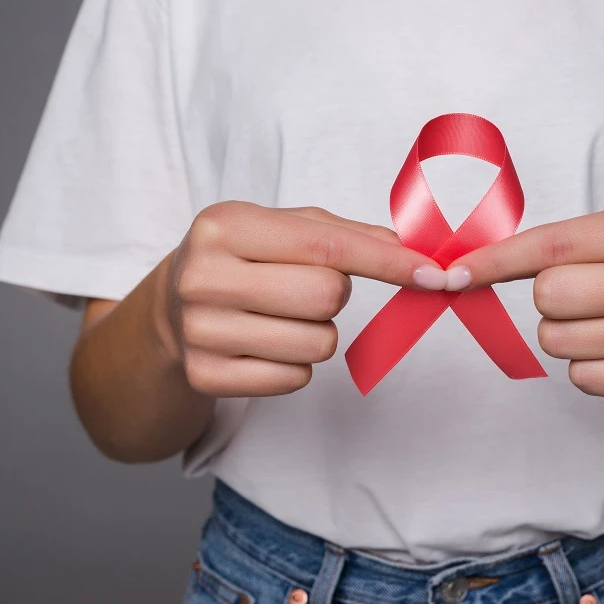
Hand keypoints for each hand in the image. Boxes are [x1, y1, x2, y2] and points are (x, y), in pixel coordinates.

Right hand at [162, 202, 443, 396]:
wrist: (170, 309)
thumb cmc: (243, 259)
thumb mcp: (283, 229)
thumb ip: (347, 236)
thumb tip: (412, 254)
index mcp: (224, 225)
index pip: (328, 247)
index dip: (388, 262)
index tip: (433, 273)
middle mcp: (203, 276)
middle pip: (327, 296)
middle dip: (335, 295)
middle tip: (304, 287)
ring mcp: (200, 330)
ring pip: (318, 342)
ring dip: (318, 332)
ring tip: (281, 315)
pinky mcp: (206, 376)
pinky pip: (295, 378)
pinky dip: (296, 364)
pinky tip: (265, 343)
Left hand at [447, 202, 603, 399]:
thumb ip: (556, 242)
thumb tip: (467, 266)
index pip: (554, 245)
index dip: (497, 259)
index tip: (455, 273)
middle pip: (550, 295)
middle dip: (549, 297)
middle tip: (584, 293)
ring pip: (558, 339)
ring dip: (564, 333)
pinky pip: (582, 377)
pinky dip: (586, 365)